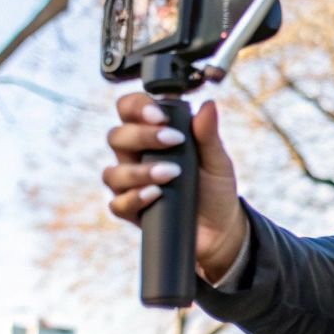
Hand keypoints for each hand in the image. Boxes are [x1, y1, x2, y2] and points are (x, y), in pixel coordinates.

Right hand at [102, 94, 246, 281]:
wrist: (220, 229)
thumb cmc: (215, 188)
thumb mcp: (217, 160)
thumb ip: (208, 134)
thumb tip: (208, 105)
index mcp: (152, 135)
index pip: (129, 109)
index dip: (137, 107)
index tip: (161, 116)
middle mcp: (135, 156)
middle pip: (116, 137)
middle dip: (141, 136)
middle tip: (174, 140)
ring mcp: (130, 184)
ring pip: (112, 172)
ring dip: (139, 171)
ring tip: (171, 173)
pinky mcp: (132, 211)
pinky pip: (118, 203)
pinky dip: (135, 198)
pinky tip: (156, 194)